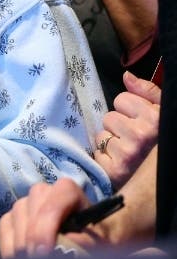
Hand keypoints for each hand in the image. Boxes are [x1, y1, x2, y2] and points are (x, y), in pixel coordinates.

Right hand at [0, 178, 97, 256]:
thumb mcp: (97, 240)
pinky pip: (5, 225)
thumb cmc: (95, 237)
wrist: (89, 237)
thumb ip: (83, 240)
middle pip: (29, 209)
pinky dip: (8, 243)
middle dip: (31, 237)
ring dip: (20, 242)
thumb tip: (65, 246)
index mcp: (67, 190)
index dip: (44, 229)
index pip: (51, 205)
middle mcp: (43, 191)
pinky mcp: (14, 215)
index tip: (44, 253)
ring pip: (15, 216)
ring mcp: (27, 202)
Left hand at [94, 71, 160, 187]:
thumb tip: (126, 76)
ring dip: (111, 141)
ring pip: (102, 134)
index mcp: (154, 120)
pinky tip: (121, 162)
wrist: (162, 182)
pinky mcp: (113, 170)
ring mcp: (126, 154)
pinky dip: (106, 157)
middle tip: (133, 139)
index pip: (121, 99)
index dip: (129, 109)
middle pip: (109, 117)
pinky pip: (97, 152)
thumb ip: (146, 92)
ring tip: (128, 151)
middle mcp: (140, 136)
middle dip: (119, 126)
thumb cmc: (160, 143)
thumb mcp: (161, 114)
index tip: (139, 121)